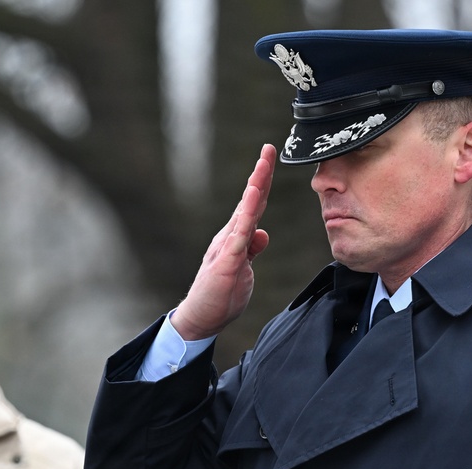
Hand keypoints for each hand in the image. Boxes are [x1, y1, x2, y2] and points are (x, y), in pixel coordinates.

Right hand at [170, 144, 275, 339]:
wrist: (201, 317)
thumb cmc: (221, 293)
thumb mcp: (243, 267)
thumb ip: (252, 248)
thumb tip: (263, 232)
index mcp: (237, 236)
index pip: (254, 205)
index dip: (263, 182)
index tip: (270, 158)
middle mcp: (230, 236)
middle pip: (250, 201)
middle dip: (260, 174)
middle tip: (269, 148)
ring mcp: (227, 247)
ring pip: (244, 213)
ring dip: (254, 189)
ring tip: (262, 166)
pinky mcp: (225, 263)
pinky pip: (238, 237)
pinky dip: (246, 219)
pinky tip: (252, 203)